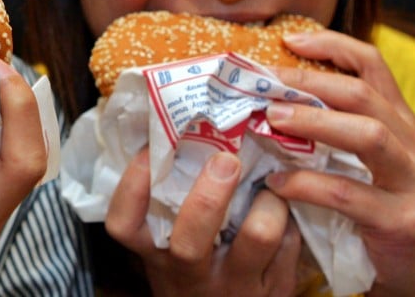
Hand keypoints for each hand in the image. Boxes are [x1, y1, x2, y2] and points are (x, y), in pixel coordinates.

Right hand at [105, 149, 300, 295]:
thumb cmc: (196, 272)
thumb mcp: (171, 249)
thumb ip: (171, 206)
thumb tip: (178, 133)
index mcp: (156, 254)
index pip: (125, 225)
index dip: (133, 186)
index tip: (149, 152)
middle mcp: (190, 273)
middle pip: (190, 237)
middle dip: (209, 194)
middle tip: (226, 159)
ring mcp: (234, 284)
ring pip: (258, 235)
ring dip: (270, 201)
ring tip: (271, 186)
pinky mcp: (274, 288)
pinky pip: (289, 244)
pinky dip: (289, 218)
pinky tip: (283, 211)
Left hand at [266, 30, 414, 296]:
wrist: (408, 276)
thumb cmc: (368, 210)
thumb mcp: (353, 161)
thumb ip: (325, 128)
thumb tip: (262, 96)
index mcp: (398, 122)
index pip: (372, 65)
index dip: (332, 45)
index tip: (288, 40)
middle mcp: (412, 144)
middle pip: (364, 95)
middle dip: (310, 83)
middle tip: (265, 84)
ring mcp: (412, 182)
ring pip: (367, 135)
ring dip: (314, 122)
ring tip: (271, 119)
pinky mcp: (401, 220)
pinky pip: (349, 194)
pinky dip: (307, 184)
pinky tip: (276, 183)